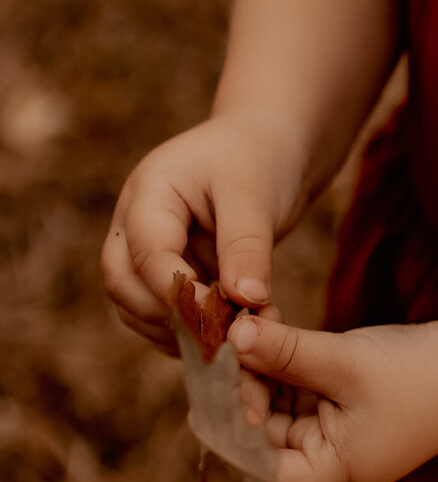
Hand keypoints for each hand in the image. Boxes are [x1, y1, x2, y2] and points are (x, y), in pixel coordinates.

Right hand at [102, 111, 308, 352]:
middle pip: (124, 285)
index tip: (224, 317)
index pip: (146, 254)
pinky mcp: (166, 273)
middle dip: (170, 316)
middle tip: (226, 333)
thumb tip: (246, 299)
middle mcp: (134, 224)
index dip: (180, 292)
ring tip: (239, 333)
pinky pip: (162, 315)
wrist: (268, 147)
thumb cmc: (259, 159)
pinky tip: (234, 332)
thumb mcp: (256, 194)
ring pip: (138, 307)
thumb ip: (247, 246)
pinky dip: (192, 331)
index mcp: (149, 193)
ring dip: (182, 331)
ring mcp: (145, 251)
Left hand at [228, 315, 437, 481]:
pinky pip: (282, 393)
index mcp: (332, 473)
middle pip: (256, 440)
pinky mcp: (322, 415)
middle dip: (236, 389)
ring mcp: (320, 441)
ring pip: (264, 411)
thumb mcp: (348, 361)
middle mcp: (320, 466)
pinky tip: (262, 323)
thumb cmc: (418, 374)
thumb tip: (231, 335)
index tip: (218, 393)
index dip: (234, 445)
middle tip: (222, 339)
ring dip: (250, 368)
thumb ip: (287, 352)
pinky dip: (270, 362)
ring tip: (244, 318)